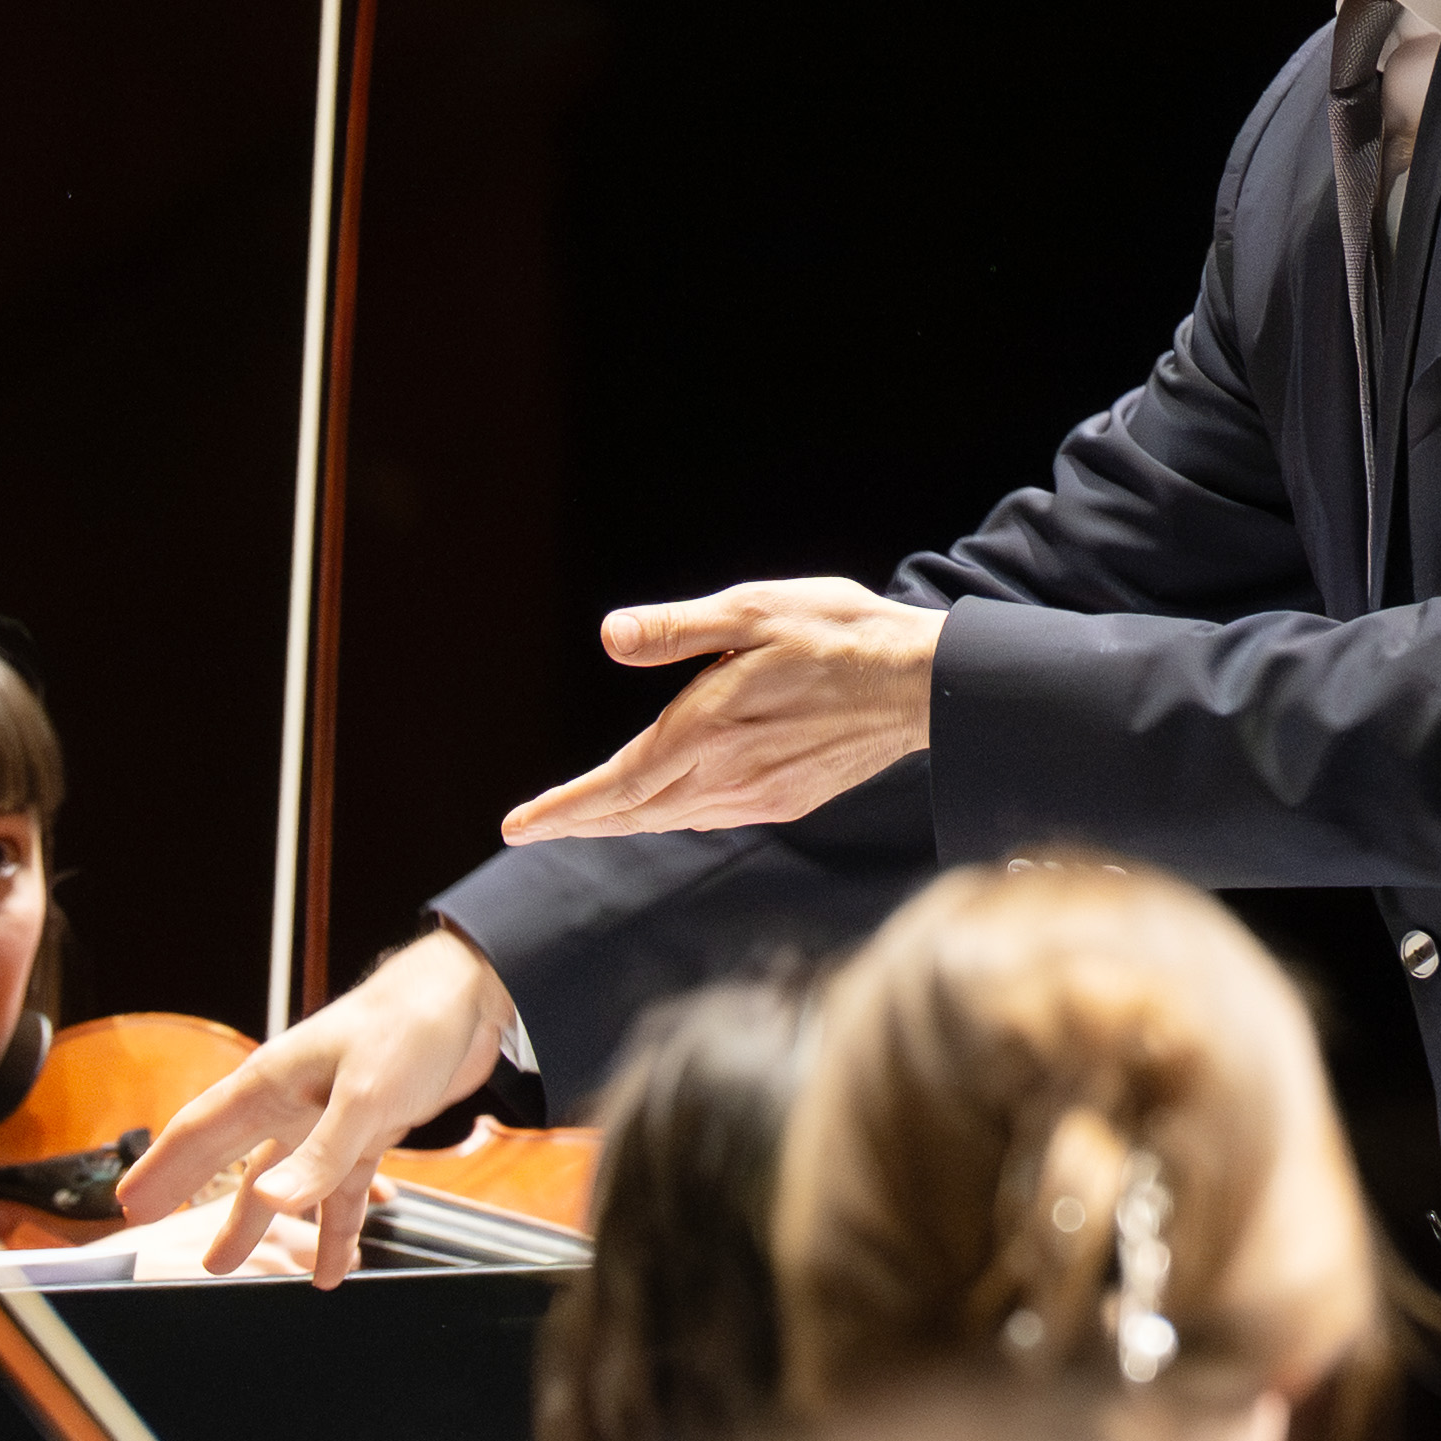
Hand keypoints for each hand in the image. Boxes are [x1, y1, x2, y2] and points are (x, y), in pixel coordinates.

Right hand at [118, 931, 524, 1288]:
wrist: (470, 1000)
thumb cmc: (410, 1027)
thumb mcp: (366, 1096)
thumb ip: (321, 1155)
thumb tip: (271, 1204)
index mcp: (272, 1082)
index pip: (200, 1130)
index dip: (162, 1168)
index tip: (128, 1202)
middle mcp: (292, 1100)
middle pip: (227, 1156)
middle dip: (188, 1193)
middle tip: (147, 1228)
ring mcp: (328, 1117)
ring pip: (282, 1181)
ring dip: (257, 1224)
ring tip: (224, 1266)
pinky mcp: (368, 1130)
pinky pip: (341, 1189)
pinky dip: (334, 1228)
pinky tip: (332, 1268)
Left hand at [492, 578, 943, 846]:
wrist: (924, 684)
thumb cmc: (840, 634)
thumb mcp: (754, 610)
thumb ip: (679, 629)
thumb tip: (611, 637)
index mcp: (708, 730)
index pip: (616, 785)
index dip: (562, 810)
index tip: (516, 828)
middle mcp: (728, 776)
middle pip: (634, 813)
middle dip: (578, 822)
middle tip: (531, 830)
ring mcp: (759, 796)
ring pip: (670, 820)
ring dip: (620, 822)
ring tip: (581, 820)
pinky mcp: (787, 800)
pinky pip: (710, 817)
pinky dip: (670, 817)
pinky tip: (664, 809)